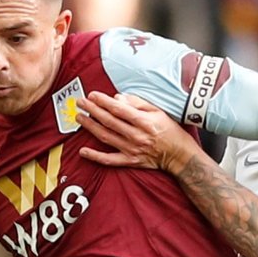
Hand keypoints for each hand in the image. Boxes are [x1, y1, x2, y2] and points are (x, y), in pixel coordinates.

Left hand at [77, 92, 195, 174]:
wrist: (178, 155)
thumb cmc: (169, 130)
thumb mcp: (158, 111)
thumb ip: (138, 103)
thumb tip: (118, 98)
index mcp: (144, 122)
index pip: (119, 109)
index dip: (104, 102)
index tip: (92, 95)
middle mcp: (136, 136)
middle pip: (109, 121)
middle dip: (93, 110)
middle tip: (80, 102)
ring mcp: (131, 150)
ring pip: (106, 137)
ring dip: (90, 127)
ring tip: (79, 117)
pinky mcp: (129, 161)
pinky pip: (109, 160)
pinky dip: (95, 156)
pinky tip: (83, 151)